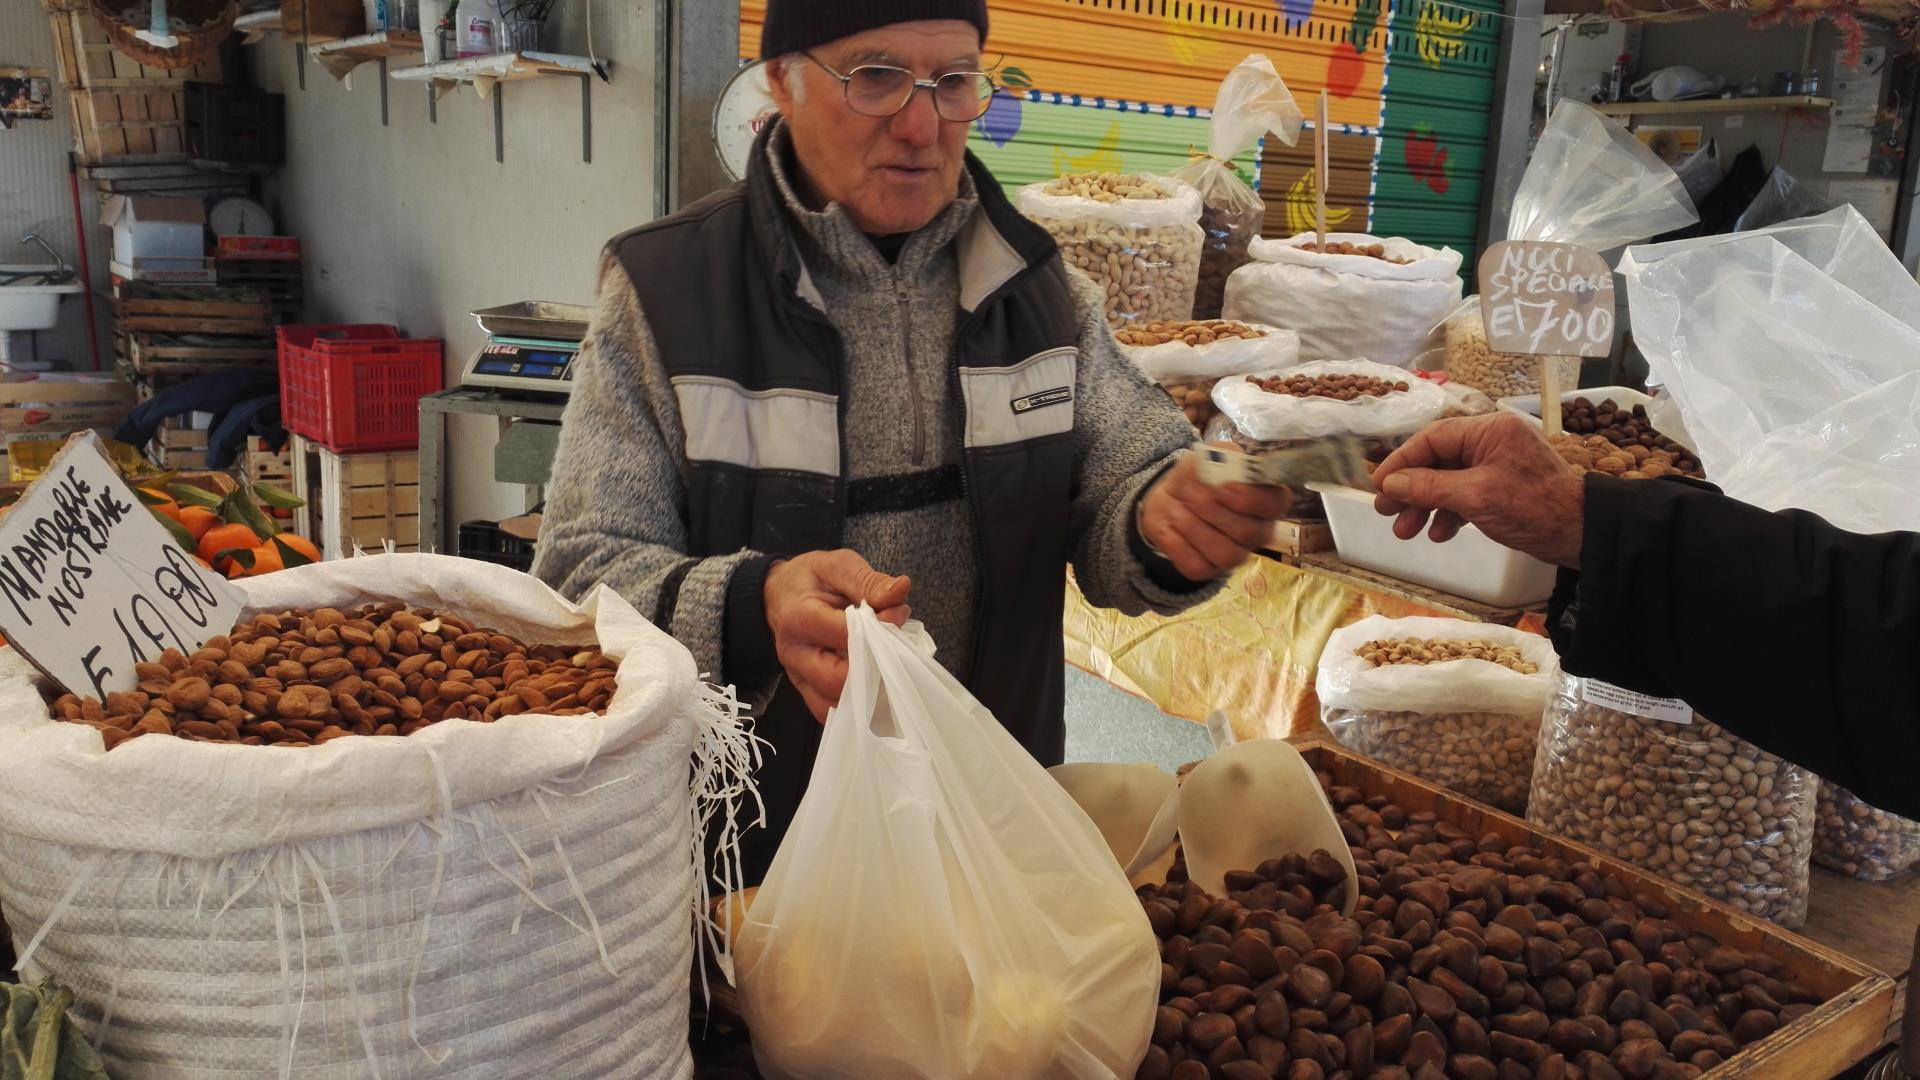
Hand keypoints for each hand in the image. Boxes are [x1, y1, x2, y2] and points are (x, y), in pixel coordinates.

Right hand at [764, 549, 911, 721]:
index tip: (898, 612)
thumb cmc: (810, 579)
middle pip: (839, 679)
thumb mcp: (837, 566)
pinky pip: (833, 712)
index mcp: (798, 618)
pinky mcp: (806, 692)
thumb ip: (869, 582)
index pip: (845, 635)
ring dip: (871, 687)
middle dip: (876, 664)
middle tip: (894, 641)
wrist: (777, 595)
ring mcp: (798, 678)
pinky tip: (876, 681)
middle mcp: (794, 654)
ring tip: (887, 660)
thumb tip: (901, 590)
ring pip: (838, 703)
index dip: (880, 627)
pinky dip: (859, 704)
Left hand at [1138, 449, 1292, 582]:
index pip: (1276, 503)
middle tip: (1190, 494)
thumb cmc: (1198, 476)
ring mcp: (1236, 554)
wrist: (1170, 499)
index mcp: (1265, 499)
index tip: (1222, 489)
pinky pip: (1198, 566)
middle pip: (1249, 533)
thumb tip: (1220, 462)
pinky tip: (1170, 525)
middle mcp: (1258, 531)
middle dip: (1215, 513)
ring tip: (1176, 509)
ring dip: (1196, 529)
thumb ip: (1217, 456)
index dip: (1252, 499)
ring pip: (1227, 555)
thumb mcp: (1206, 457)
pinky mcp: (1209, 570)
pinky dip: (1178, 544)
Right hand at [1370, 413, 1586, 568]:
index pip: (1432, 437)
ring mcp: (1498, 464)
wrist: (1583, 534)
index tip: (1377, 486)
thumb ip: (1428, 487)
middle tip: (1386, 513)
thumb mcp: (1475, 497)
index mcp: (1489, 430)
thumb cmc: (1531, 508)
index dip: (1400, 461)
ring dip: (1426, 506)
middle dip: (1411, 489)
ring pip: (1449, 480)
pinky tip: (1439, 534)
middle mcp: (1492, 441)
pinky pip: (1466, 494)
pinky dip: (1450, 513)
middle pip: (1437, 460)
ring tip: (1406, 532)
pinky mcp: (1503, 487)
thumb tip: (1389, 485)